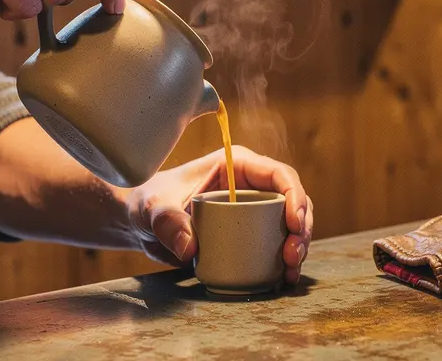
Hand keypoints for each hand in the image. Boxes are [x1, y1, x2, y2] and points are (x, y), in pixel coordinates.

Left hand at [125, 146, 312, 284]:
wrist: (141, 223)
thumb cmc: (149, 203)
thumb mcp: (154, 209)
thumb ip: (167, 223)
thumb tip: (190, 248)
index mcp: (236, 165)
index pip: (279, 174)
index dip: (295, 196)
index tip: (294, 223)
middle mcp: (251, 184)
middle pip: (292, 200)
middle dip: (301, 228)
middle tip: (292, 255)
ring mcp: (253, 208)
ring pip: (291, 223)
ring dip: (298, 246)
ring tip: (290, 269)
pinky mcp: (250, 231)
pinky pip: (277, 242)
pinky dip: (286, 259)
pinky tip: (286, 276)